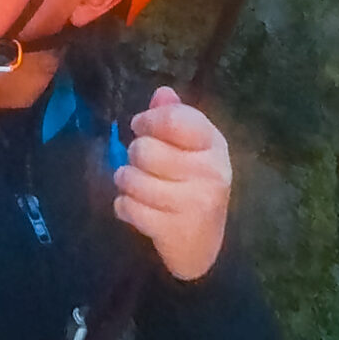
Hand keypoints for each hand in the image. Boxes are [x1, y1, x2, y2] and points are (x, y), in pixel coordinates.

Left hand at [112, 86, 230, 280]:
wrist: (203, 247)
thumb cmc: (190, 187)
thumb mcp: (189, 149)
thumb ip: (174, 117)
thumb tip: (162, 92)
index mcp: (214, 144)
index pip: (173, 118)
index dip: (147, 121)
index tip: (142, 129)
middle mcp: (211, 172)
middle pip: (143, 149)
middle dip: (134, 158)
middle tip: (146, 168)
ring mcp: (195, 202)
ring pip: (130, 178)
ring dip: (126, 184)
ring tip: (139, 189)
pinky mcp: (174, 230)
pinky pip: (126, 207)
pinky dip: (124, 208)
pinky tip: (138, 210)